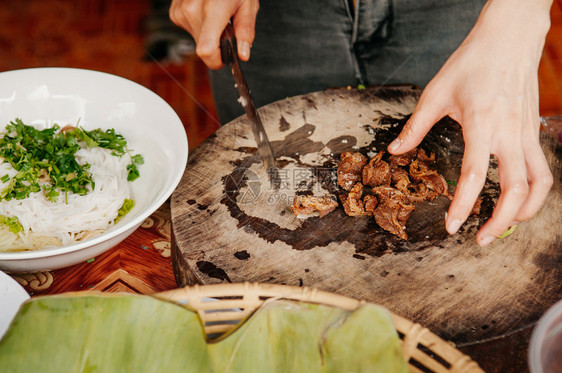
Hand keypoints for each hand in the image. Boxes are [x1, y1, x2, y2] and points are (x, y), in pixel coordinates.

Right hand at [169, 0, 258, 68]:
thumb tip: (243, 54)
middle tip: (227, 25)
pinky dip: (200, 25)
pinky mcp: (175, 12)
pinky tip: (206, 10)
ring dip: (209, 33)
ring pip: (197, 39)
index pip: (206, 51)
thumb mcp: (248, 4)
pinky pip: (190, 29)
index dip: (216, 61)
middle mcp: (192, 10)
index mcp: (213, 9)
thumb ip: (245, 31)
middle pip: (203, 47)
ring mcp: (181, 11)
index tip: (225, 58)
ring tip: (217, 14)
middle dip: (217, 43)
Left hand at [388, 0, 553, 245]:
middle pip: (515, 189)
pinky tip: (520, 201)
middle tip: (481, 241)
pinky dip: (535, 193)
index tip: (453, 227)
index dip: (462, 205)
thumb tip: (396, 152)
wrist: (510, 38)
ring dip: (524, 212)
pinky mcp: (535, 132)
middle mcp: (509, 133)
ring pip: (538, 184)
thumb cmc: (472, 62)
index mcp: (481, 123)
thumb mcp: (436, 92)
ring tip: (505, 228)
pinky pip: (543, 170)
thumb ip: (416, 126)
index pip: (474, 174)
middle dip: (500, 222)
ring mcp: (527, 134)